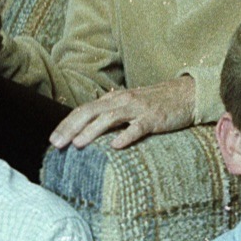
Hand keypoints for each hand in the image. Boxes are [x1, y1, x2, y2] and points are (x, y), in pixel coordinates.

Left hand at [50, 76, 195, 150]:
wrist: (187, 94)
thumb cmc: (157, 103)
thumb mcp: (130, 105)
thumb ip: (111, 113)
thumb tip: (90, 124)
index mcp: (114, 99)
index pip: (84, 109)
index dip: (66, 123)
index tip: (53, 138)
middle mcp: (122, 101)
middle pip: (90, 112)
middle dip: (71, 128)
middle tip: (56, 144)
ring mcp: (138, 109)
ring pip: (109, 118)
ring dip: (91, 131)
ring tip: (77, 144)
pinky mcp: (154, 118)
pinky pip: (138, 128)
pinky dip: (126, 136)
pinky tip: (115, 146)